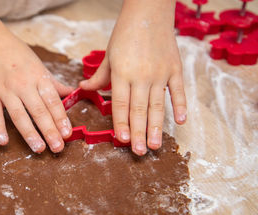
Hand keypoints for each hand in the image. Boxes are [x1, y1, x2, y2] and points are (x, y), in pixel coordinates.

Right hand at [0, 34, 73, 152]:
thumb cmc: (19, 56)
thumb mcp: (40, 67)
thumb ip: (54, 84)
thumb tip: (73, 94)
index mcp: (39, 78)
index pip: (52, 101)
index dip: (60, 118)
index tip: (67, 133)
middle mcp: (23, 85)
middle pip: (38, 111)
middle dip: (49, 130)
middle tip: (58, 147)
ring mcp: (5, 90)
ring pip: (19, 115)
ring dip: (29, 133)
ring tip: (39, 149)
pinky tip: (4, 142)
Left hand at [80, 0, 186, 155]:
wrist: (149, 12)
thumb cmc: (125, 34)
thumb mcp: (109, 55)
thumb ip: (99, 76)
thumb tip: (84, 88)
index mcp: (122, 73)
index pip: (120, 104)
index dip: (121, 123)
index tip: (121, 139)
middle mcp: (141, 76)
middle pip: (139, 109)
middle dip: (138, 132)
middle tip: (138, 151)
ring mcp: (160, 73)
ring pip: (157, 105)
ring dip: (156, 126)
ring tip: (154, 145)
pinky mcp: (175, 68)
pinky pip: (178, 90)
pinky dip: (180, 105)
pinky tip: (180, 121)